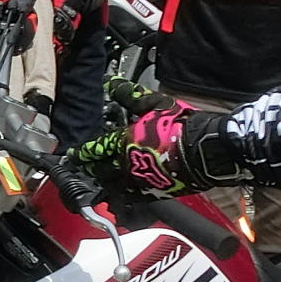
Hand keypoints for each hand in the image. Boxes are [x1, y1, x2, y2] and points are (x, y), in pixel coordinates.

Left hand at [72, 103, 202, 196]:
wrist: (205, 149)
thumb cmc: (182, 126)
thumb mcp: (155, 104)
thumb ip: (130, 95)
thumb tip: (111, 82)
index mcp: (123, 140)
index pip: (95, 148)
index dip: (83, 152)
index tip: (74, 155)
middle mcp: (126, 162)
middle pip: (100, 170)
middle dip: (91, 169)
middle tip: (85, 168)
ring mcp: (138, 180)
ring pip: (112, 185)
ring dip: (104, 184)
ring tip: (100, 183)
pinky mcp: (152, 192)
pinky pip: (131, 198)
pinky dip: (122, 198)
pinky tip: (119, 198)